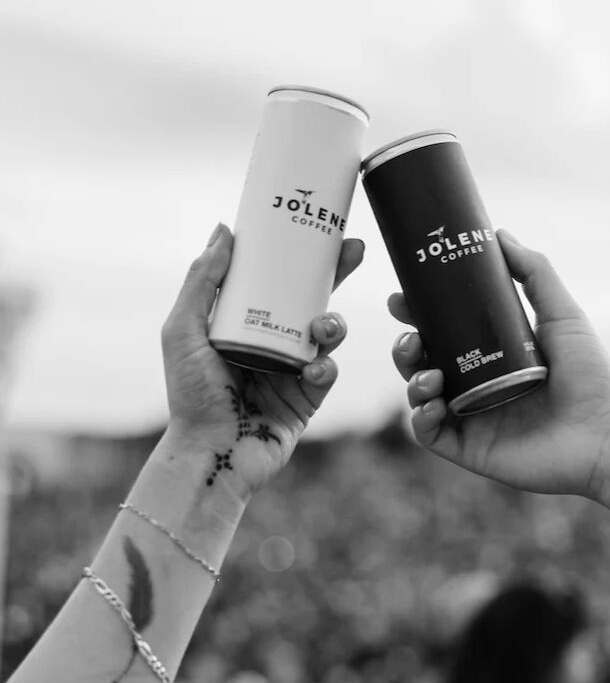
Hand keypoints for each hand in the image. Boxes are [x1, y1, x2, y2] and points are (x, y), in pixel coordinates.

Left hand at [162, 223, 362, 493]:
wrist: (209, 455)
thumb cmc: (189, 395)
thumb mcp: (183, 331)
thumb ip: (202, 282)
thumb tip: (224, 231)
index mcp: (243, 322)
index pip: (276, 279)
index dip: (298, 254)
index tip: (317, 227)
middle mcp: (270, 341)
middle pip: (311, 298)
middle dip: (336, 273)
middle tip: (353, 250)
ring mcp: (292, 370)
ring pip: (327, 335)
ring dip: (333, 324)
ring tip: (323, 327)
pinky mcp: (307, 400)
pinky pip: (327, 374)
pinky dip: (324, 369)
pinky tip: (313, 371)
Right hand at [390, 230, 609, 496]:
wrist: (607, 432)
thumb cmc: (591, 374)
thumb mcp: (561, 313)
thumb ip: (534, 272)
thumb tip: (499, 234)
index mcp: (489, 356)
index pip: (441, 333)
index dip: (416, 316)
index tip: (402, 299)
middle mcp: (475, 386)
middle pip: (422, 363)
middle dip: (405, 347)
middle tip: (410, 336)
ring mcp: (470, 418)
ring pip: (419, 396)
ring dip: (411, 379)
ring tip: (429, 372)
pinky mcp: (469, 449)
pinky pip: (429, 433)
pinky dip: (420, 417)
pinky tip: (432, 402)